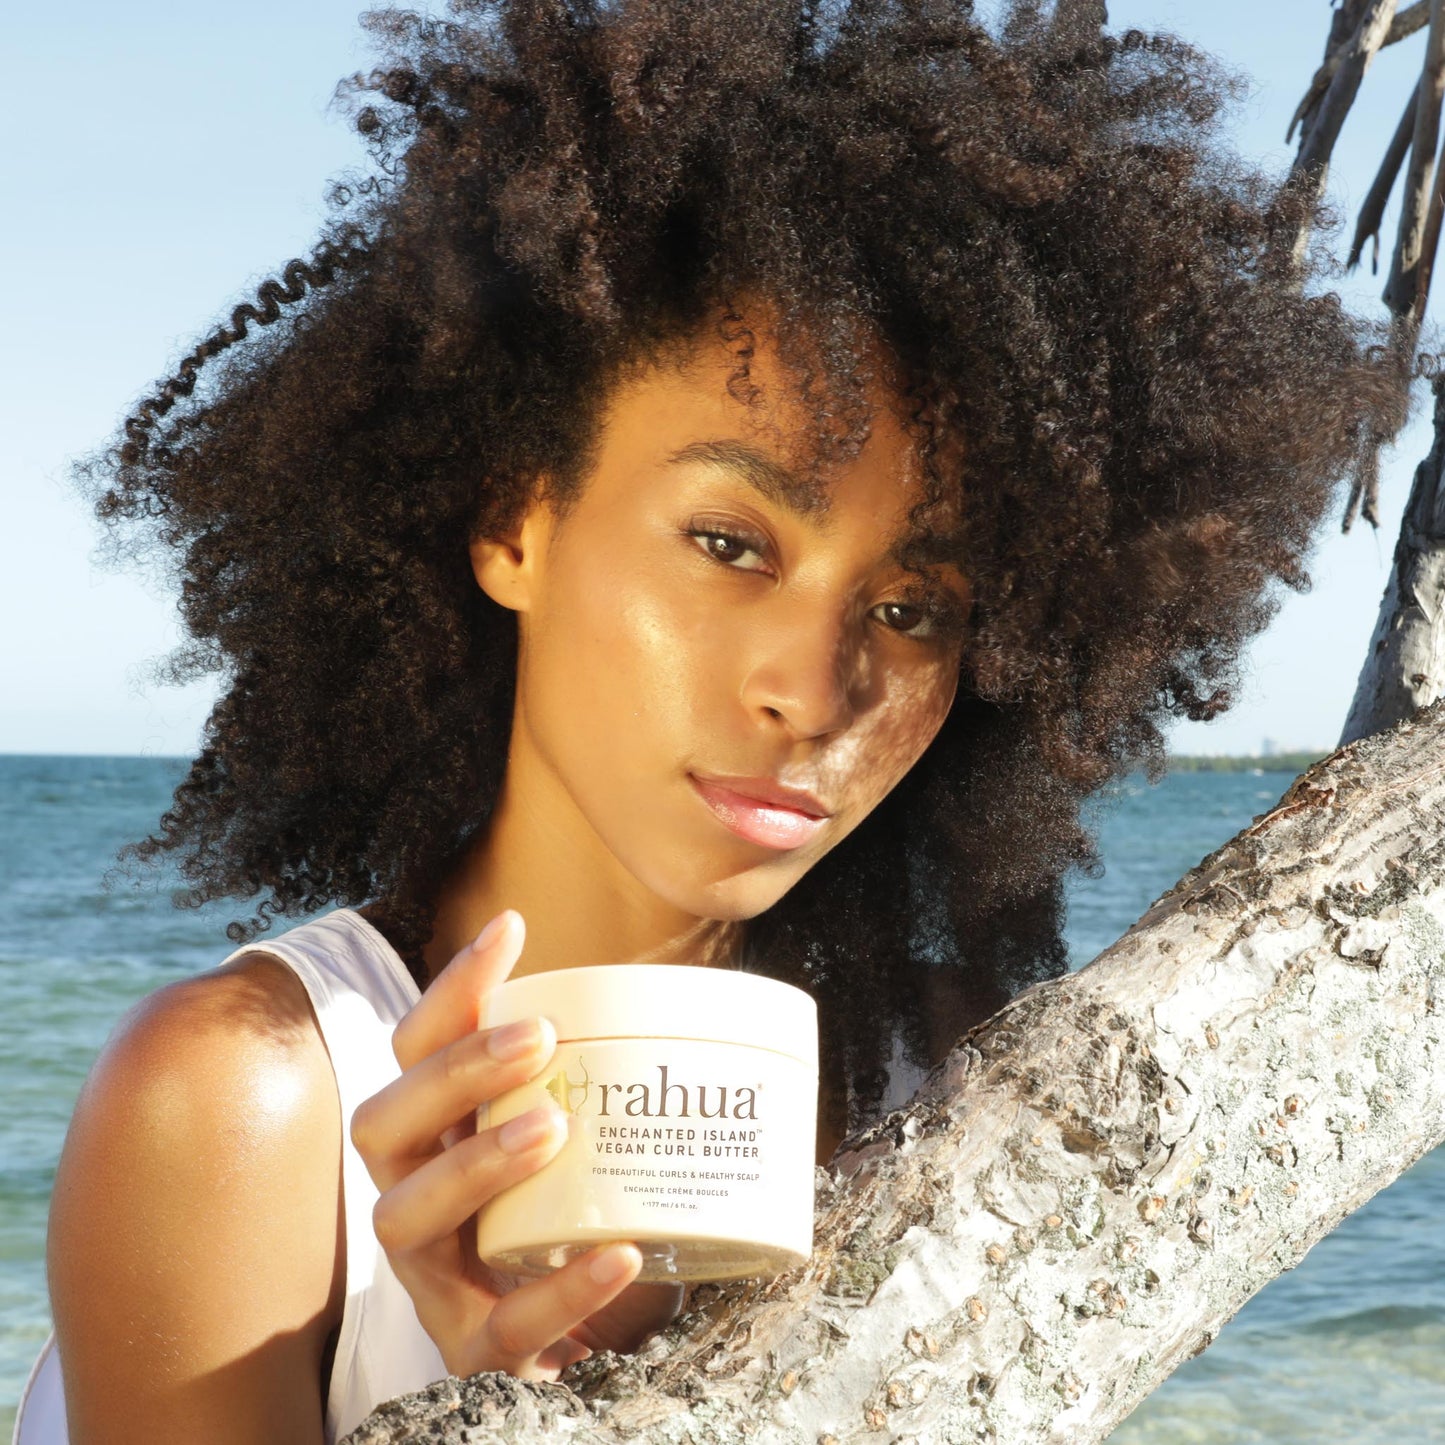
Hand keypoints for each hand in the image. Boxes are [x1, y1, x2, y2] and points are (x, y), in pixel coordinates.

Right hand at [349, 910, 655, 1379]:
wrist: (580, 1337)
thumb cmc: (565, 1215)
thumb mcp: (565, 1137)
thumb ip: (585, 1076)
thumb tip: (656, 989)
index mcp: (432, 1135)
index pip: (413, 1049)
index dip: (451, 991)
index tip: (510, 930)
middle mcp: (411, 1194)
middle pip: (385, 1123)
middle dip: (453, 1074)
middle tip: (537, 1038)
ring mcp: (434, 1277)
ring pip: (406, 1216)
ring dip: (474, 1164)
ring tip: (553, 1128)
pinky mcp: (475, 1348)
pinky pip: (500, 1328)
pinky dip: (561, 1292)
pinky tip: (620, 1254)